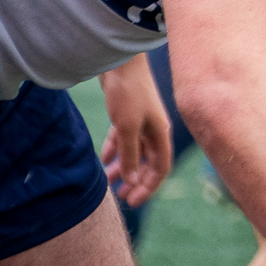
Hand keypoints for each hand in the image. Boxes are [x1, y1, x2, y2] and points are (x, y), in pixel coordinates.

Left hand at [99, 54, 173, 207]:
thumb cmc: (129, 93)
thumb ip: (129, 155)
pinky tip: (104, 158)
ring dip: (123, 167)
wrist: (121, 62)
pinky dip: (115, 150)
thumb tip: (131, 180)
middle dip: (135, 180)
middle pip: (147, 162)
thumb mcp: (127, 128)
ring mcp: (141, 122)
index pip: (160, 168)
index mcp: (160, 134)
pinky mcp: (128, 114)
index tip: (132, 202)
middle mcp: (154, 130)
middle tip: (120, 197)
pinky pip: (124, 139)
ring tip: (108, 181)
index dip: (149, 187)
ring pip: (134, 152)